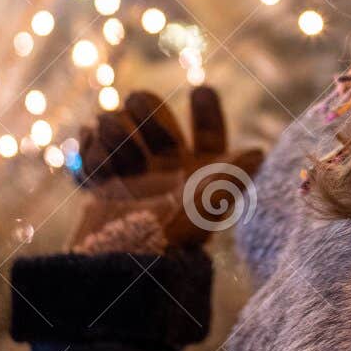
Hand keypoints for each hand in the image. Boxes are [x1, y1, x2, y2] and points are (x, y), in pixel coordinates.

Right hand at [71, 86, 264, 251]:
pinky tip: (96, 162)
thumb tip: (260, 151)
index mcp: (198, 171)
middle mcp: (167, 168)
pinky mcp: (102, 181)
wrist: (123, 260)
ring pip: (118, 123)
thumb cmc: (173, 230)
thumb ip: (235, 172)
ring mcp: (133, 172)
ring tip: (116, 158)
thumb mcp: (210, 200)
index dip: (208, 109)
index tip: (202, 90)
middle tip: (136, 109)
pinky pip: (91, 144)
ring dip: (114, 131)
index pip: (208, 131)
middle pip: (153, 114)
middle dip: (144, 108)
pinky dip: (90, 147)